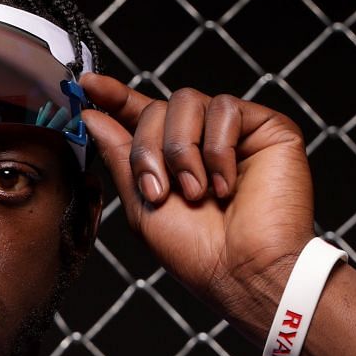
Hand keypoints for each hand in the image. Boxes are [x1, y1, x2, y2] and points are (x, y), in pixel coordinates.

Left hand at [79, 73, 314, 328]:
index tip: (88, 86)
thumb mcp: (141, 204)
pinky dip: (218, 150)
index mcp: (171, 158)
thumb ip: (119, 156)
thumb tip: (92, 116)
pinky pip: (226, 109)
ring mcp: (234, 133)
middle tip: (160, 192)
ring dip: (182, 151)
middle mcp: (202, 141)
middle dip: (149, 149)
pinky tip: (225, 187)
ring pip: (189, 102)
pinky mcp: (267, 128)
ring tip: (196, 193)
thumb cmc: (197, 252)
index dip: (114, 96)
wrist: (243, 270)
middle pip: (158, 107)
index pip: (140, 113)